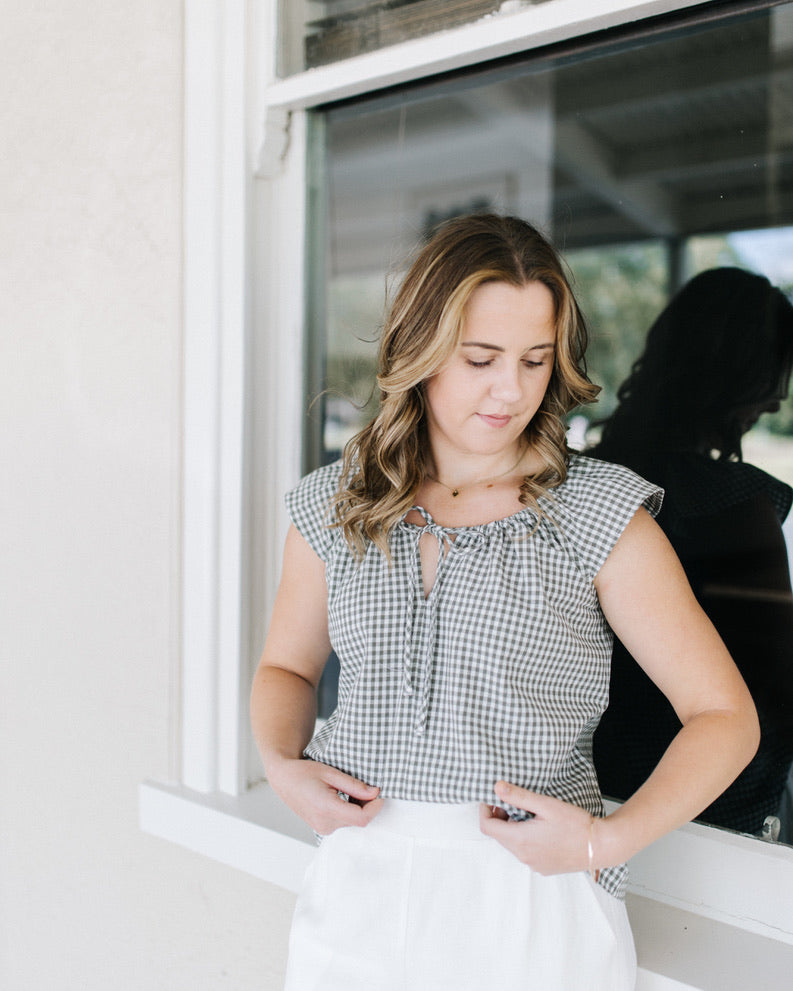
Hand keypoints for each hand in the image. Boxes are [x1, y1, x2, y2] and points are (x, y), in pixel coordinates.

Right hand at [266, 756, 383, 834]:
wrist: (284, 780)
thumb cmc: (304, 772)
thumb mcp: (331, 773)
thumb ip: (354, 786)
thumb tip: (375, 793)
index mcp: (326, 808)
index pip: (362, 818)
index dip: (375, 806)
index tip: (378, 792)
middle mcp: (325, 823)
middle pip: (359, 821)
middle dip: (368, 805)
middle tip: (366, 786)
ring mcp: (322, 828)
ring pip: (352, 822)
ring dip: (359, 808)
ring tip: (352, 789)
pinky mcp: (322, 828)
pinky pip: (344, 823)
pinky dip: (350, 811)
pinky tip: (345, 797)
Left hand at [479, 781, 593, 875]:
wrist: (600, 847)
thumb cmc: (576, 824)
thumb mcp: (546, 805)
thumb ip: (519, 796)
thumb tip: (497, 787)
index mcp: (520, 840)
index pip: (487, 827)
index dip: (485, 811)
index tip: (492, 800)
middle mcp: (524, 857)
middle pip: (499, 836)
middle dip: (500, 818)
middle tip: (513, 803)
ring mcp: (534, 865)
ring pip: (512, 845)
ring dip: (513, 829)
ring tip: (530, 815)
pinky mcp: (543, 869)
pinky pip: (525, 853)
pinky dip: (525, 840)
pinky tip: (541, 829)